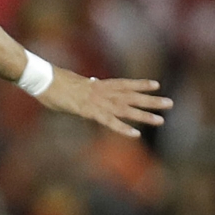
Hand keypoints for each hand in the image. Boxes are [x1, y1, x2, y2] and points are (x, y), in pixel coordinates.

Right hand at [36, 68, 170, 137]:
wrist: (44, 80)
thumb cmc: (53, 83)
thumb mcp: (73, 84)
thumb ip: (84, 87)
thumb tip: (88, 85)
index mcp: (98, 85)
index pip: (124, 83)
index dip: (140, 84)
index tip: (156, 85)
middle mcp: (103, 92)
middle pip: (132, 97)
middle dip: (151, 101)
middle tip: (170, 104)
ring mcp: (98, 103)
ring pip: (126, 110)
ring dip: (144, 115)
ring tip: (161, 120)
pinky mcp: (90, 112)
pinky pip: (110, 122)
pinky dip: (123, 128)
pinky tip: (135, 134)